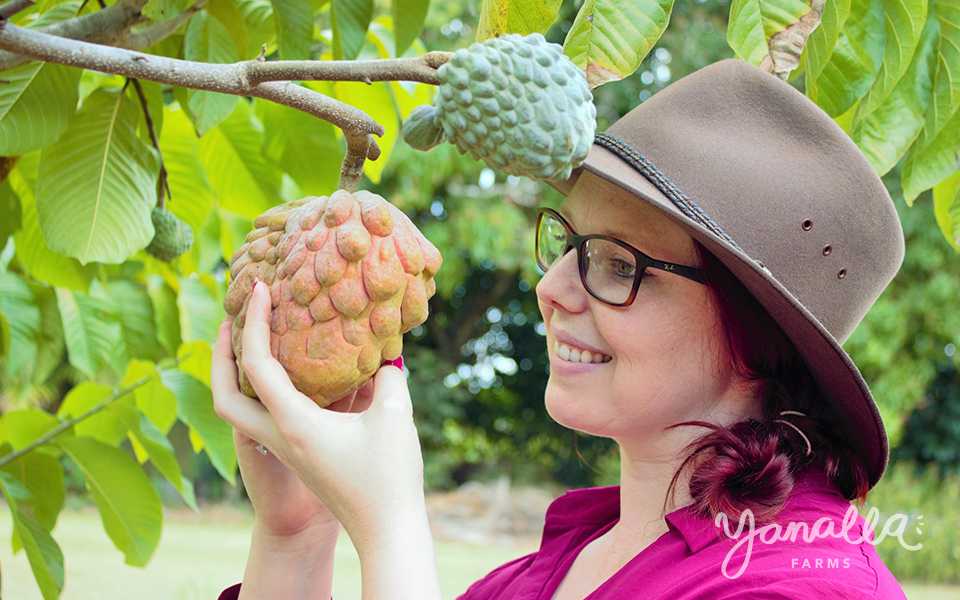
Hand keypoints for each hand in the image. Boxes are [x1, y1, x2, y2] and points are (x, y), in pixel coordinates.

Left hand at [212, 281, 427, 550]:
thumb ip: (387, 375)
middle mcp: (279, 436)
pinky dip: (273, 388)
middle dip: (221, 355)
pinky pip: (272, 415)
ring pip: (243, 408)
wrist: (385, 532)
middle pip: (225, 395)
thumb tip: (384, 354)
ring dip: (243, 372)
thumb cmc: (388, 479)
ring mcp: (287, 449)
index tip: (260, 289)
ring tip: (262, 336)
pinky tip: (304, 371)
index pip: (256, 365)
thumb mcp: (394, 416)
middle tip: (231, 318)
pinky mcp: (301, 455)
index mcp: (292, 424)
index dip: (253, 322)